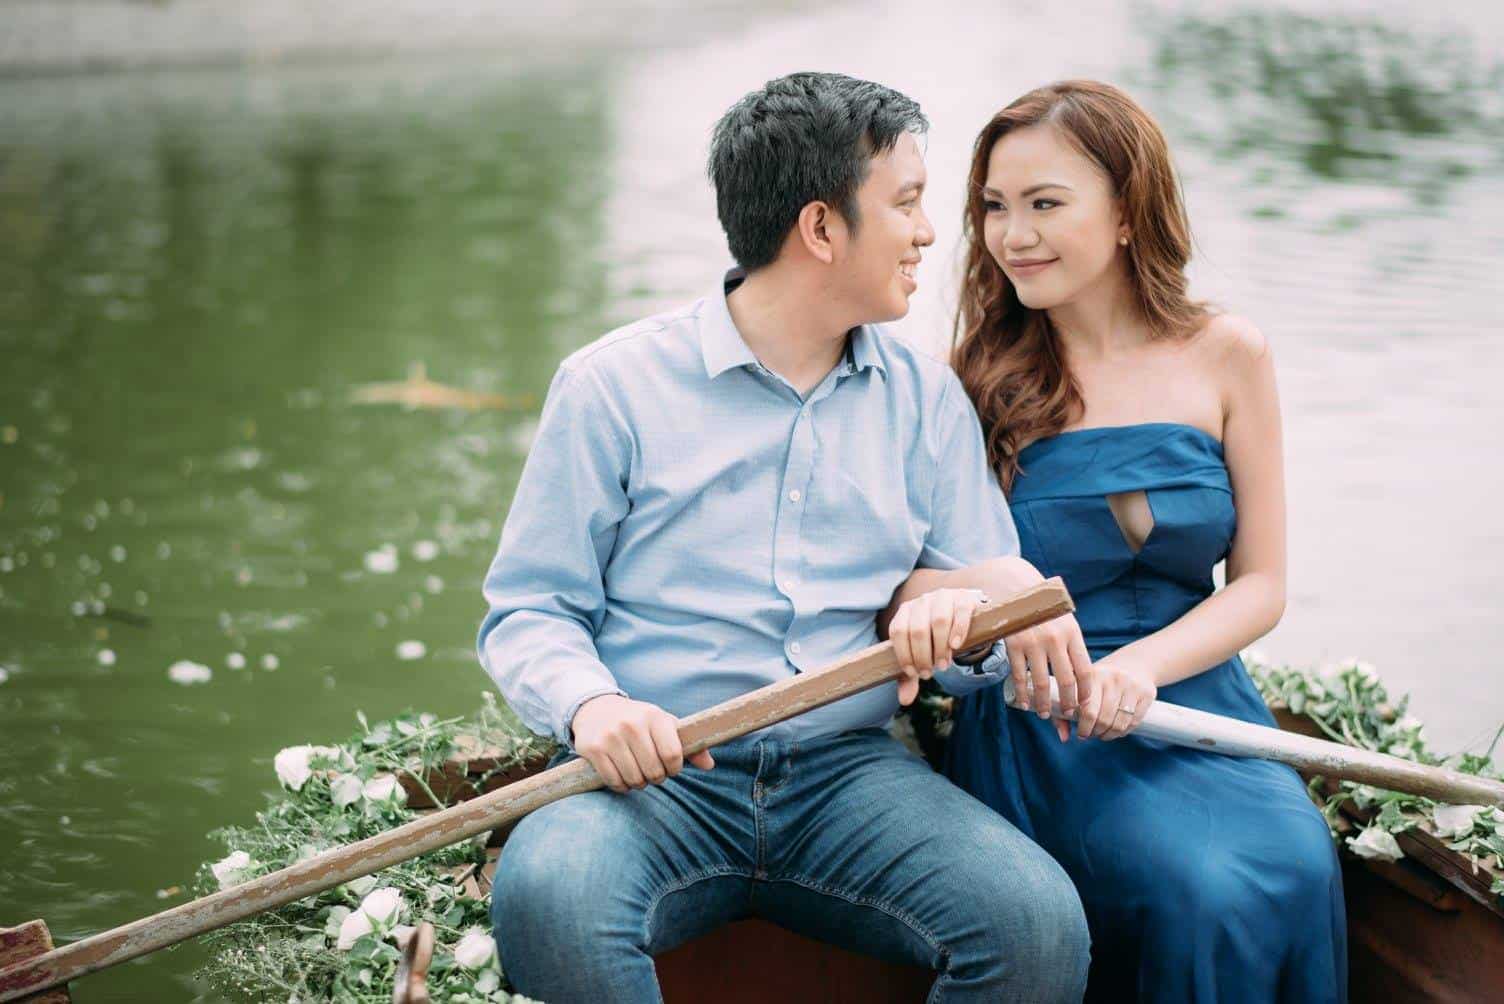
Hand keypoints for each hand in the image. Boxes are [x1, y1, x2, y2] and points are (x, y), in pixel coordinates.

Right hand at [569, 694, 713, 792]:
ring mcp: (611, 736)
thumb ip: (688, 745)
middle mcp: (632, 724)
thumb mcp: (664, 725)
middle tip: (652, 770)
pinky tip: (622, 774)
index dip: (674, 768)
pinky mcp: (594, 749)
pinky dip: (621, 785)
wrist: (596, 709)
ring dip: (638, 783)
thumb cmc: (638, 721)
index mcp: (654, 716)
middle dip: (656, 777)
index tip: (670, 766)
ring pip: (634, 779)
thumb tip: (710, 765)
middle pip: (654, 771)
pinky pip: (614, 782)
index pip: (673, 754)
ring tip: (637, 771)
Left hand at [888, 588, 988, 705]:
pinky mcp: (964, 598)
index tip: (914, 673)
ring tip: (944, 665)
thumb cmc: (937, 638)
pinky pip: (960, 612)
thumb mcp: (923, 655)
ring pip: (938, 621)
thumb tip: (905, 700)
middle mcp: (922, 601)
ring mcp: (943, 597)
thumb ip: (911, 676)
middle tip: (931, 672)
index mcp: (905, 611)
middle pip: (917, 629)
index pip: (897, 631)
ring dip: (940, 648)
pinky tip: (956, 646)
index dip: (904, 654)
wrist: (964, 616)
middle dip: (923, 655)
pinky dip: (958, 630)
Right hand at [1003, 611, 1094, 742]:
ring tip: (1044, 715)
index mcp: (1072, 633)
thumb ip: (1072, 644)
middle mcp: (1055, 640)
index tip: (1086, 705)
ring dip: (1044, 704)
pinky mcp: (1014, 645)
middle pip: (1067, 681)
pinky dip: (1022, 694)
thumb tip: (1081, 677)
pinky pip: (1020, 677)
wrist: (1016, 589)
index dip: (1086, 692)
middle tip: (1068, 714)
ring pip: (1042, 683)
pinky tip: (1025, 704)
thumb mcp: (1065, 620)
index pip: (1085, 670)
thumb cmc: (1044, 609)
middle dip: (1068, 703)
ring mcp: (1033, 643)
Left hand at [1073, 652, 1155, 740]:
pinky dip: (1122, 732)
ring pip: (1118, 724)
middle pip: (1103, 719)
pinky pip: (1133, 723)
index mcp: (1093, 675)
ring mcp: (1132, 685)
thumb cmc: (1100, 681)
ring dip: (1108, 735)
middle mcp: (1113, 678)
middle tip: (1090, 734)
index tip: (1080, 733)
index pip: (1088, 710)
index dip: (1083, 727)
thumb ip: (1066, 710)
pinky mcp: (1146, 693)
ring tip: (1101, 733)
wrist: (1134, 664)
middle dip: (1094, 732)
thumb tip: (1063, 738)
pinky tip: (1115, 730)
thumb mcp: (1083, 686)